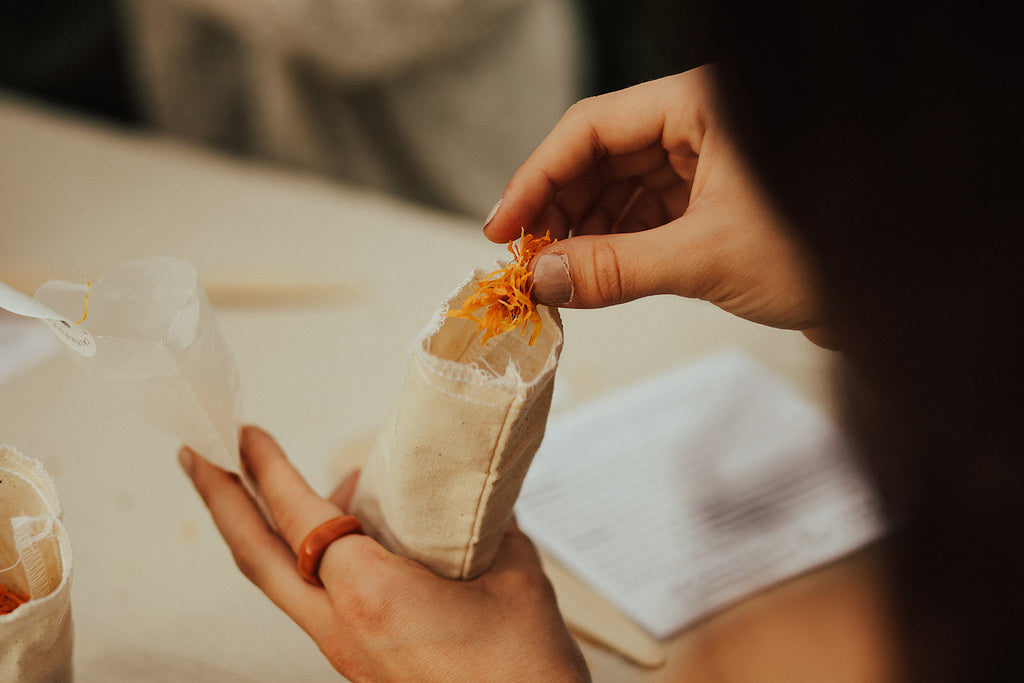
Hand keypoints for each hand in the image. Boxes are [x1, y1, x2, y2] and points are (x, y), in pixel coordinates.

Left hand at [179, 426, 588, 681]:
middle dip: (220, 503)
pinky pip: (318, 600)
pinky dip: (312, 560)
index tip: (244, 433)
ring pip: (284, 584)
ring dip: (268, 532)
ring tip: (287, 486)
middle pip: (258, 560)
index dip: (267, 469)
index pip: (299, 518)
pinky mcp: (362, 665)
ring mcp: (347, 652)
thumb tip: (472, 495)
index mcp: (372, 596)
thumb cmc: (524, 674)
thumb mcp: (515, 579)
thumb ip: (483, 526)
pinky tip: (343, 539)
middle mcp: (343, 628)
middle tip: (197, 457)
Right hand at [485, 66, 830, 342]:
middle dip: (559, 210)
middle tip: (524, 260)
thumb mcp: (705, 259)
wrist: (895, 294)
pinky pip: (645, 218)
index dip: (538, 176)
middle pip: (602, 157)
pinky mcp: (713, 205)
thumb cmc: (824, 254)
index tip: (503, 226)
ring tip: (552, 277)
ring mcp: (707, 165)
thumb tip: (542, 280)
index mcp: (703, 105)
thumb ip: (614, 268)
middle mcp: (702, 126)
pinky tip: (589, 276)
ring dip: (583, 233)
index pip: (595, 126)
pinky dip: (614, 248)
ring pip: (621, 190)